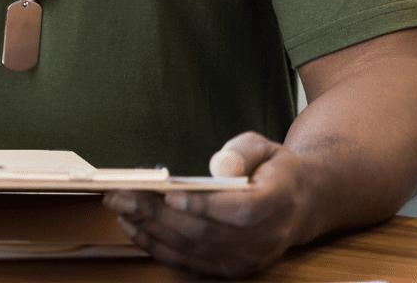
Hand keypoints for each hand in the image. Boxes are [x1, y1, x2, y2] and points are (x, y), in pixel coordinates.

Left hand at [103, 132, 309, 278]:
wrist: (296, 205)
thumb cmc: (272, 168)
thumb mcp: (265, 146)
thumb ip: (244, 150)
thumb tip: (220, 165)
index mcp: (278, 202)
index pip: (241, 211)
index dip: (205, 205)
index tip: (169, 193)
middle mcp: (265, 238)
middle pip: (207, 232)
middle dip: (158, 213)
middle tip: (121, 194)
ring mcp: (247, 259)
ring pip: (193, 250)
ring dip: (151, 230)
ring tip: (119, 207)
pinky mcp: (230, 270)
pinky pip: (189, 263)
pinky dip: (158, 247)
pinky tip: (134, 227)